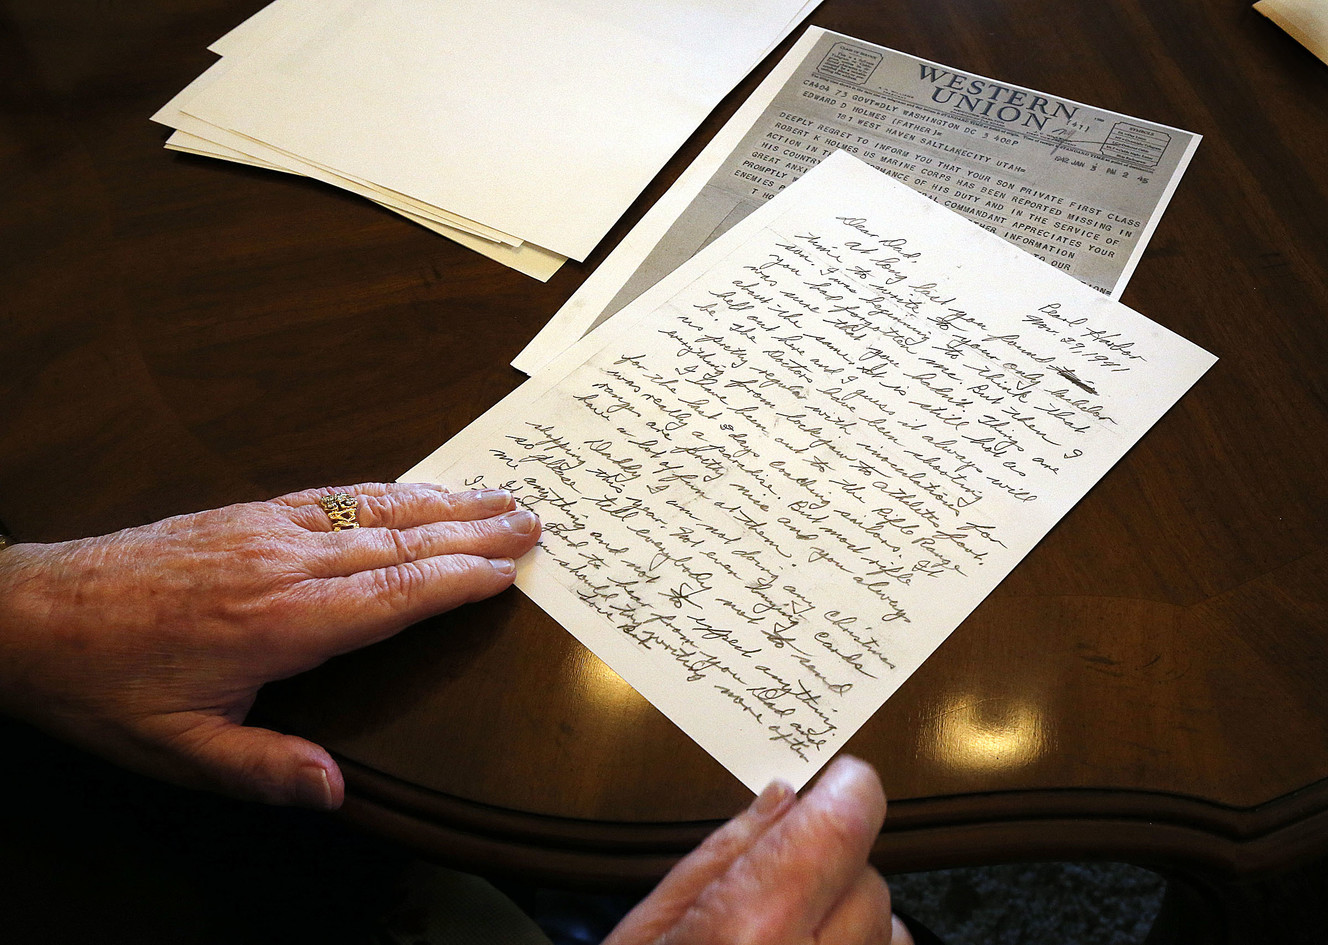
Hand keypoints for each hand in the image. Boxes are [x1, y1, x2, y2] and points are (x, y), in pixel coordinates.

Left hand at [0, 482, 538, 809]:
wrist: (30, 614)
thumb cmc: (105, 685)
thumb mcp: (177, 750)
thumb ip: (262, 768)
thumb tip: (336, 792)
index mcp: (280, 623)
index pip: (394, 594)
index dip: (460, 580)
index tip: (511, 569)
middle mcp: (284, 565)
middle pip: (400, 541)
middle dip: (474, 530)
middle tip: (533, 518)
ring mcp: (267, 530)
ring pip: (374, 509)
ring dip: (443, 501)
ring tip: (497, 494)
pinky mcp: (247, 514)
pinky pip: (333, 493)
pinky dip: (386, 490)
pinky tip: (412, 489)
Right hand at [605, 755, 912, 944]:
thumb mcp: (645, 930)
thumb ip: (721, 857)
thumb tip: (779, 802)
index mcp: (751, 933)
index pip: (840, 828)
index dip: (847, 792)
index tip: (843, 781)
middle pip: (869, 882)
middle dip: (834, 866)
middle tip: (786, 877)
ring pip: (890, 935)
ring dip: (854, 923)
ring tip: (791, 941)